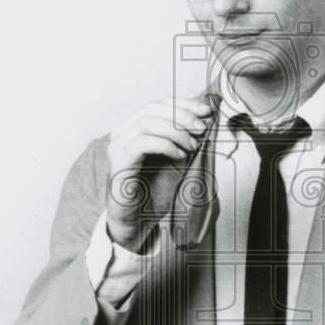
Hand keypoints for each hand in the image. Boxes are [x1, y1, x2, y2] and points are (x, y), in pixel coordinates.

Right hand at [106, 97, 213, 251]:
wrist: (137, 221)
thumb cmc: (154, 191)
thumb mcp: (176, 158)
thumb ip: (186, 139)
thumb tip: (205, 120)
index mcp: (133, 128)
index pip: (158, 104)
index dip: (184, 104)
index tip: (206, 111)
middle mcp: (121, 133)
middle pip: (152, 109)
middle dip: (183, 115)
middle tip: (202, 129)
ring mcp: (117, 147)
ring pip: (148, 123)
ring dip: (176, 132)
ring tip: (192, 146)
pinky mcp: (119, 163)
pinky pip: (143, 143)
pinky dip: (166, 145)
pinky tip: (180, 156)